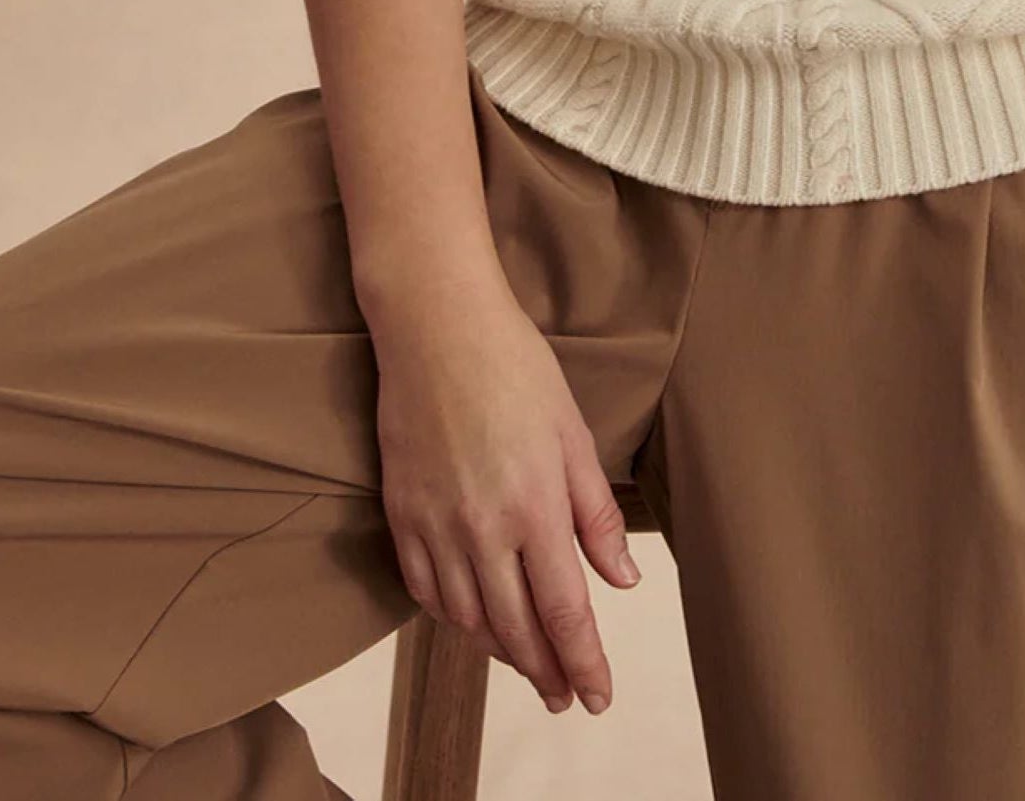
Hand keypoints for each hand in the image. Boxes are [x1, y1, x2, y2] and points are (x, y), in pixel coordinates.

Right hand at [370, 275, 640, 719]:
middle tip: (566, 696)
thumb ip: (595, 514)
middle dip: (546, 673)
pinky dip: (452, 618)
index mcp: (536, 507)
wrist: (436, 326)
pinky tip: (471, 621)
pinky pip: (425, 591)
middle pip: (516, 630)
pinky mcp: (402, 514)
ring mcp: (436, 525)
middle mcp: (483, 528)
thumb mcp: (573, 434)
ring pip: (468, 620)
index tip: (597, 697)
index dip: (584, 664)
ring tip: (526, 664)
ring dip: (500, 653)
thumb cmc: (516, 367)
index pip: (565, 613)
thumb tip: (622, 579)